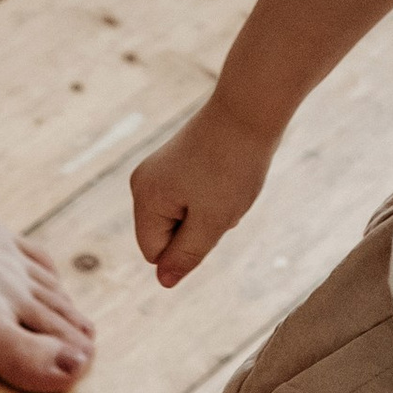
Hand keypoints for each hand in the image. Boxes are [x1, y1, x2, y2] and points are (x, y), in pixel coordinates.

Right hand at [130, 95, 280, 287]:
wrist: (249, 110)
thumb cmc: (232, 167)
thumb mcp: (211, 222)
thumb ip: (185, 256)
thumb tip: (164, 282)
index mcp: (144, 199)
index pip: (155, 253)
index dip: (186, 248)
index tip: (209, 218)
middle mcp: (142, 183)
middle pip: (167, 235)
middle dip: (197, 229)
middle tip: (221, 200)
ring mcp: (157, 170)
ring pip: (182, 218)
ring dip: (208, 214)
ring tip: (225, 186)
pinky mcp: (175, 161)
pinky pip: (189, 198)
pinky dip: (211, 196)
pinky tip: (225, 177)